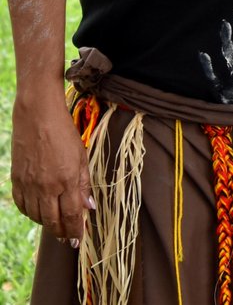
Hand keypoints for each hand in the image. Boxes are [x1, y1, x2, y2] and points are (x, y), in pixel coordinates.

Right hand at [10, 96, 92, 242]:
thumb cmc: (64, 133)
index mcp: (67, 179)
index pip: (72, 214)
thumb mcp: (81, 156)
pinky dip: (32, 213)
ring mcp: (29, 184)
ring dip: (48, 224)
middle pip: (53, 220)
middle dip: (62, 232)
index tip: (79, 239)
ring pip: (37, 216)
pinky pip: (23, 206)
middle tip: (68, 238)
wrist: (37, 117)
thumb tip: (89, 207)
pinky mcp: (17, 180)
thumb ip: (84, 183)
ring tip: (56, 226)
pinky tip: (39, 213)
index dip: (76, 229)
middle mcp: (46, 186)